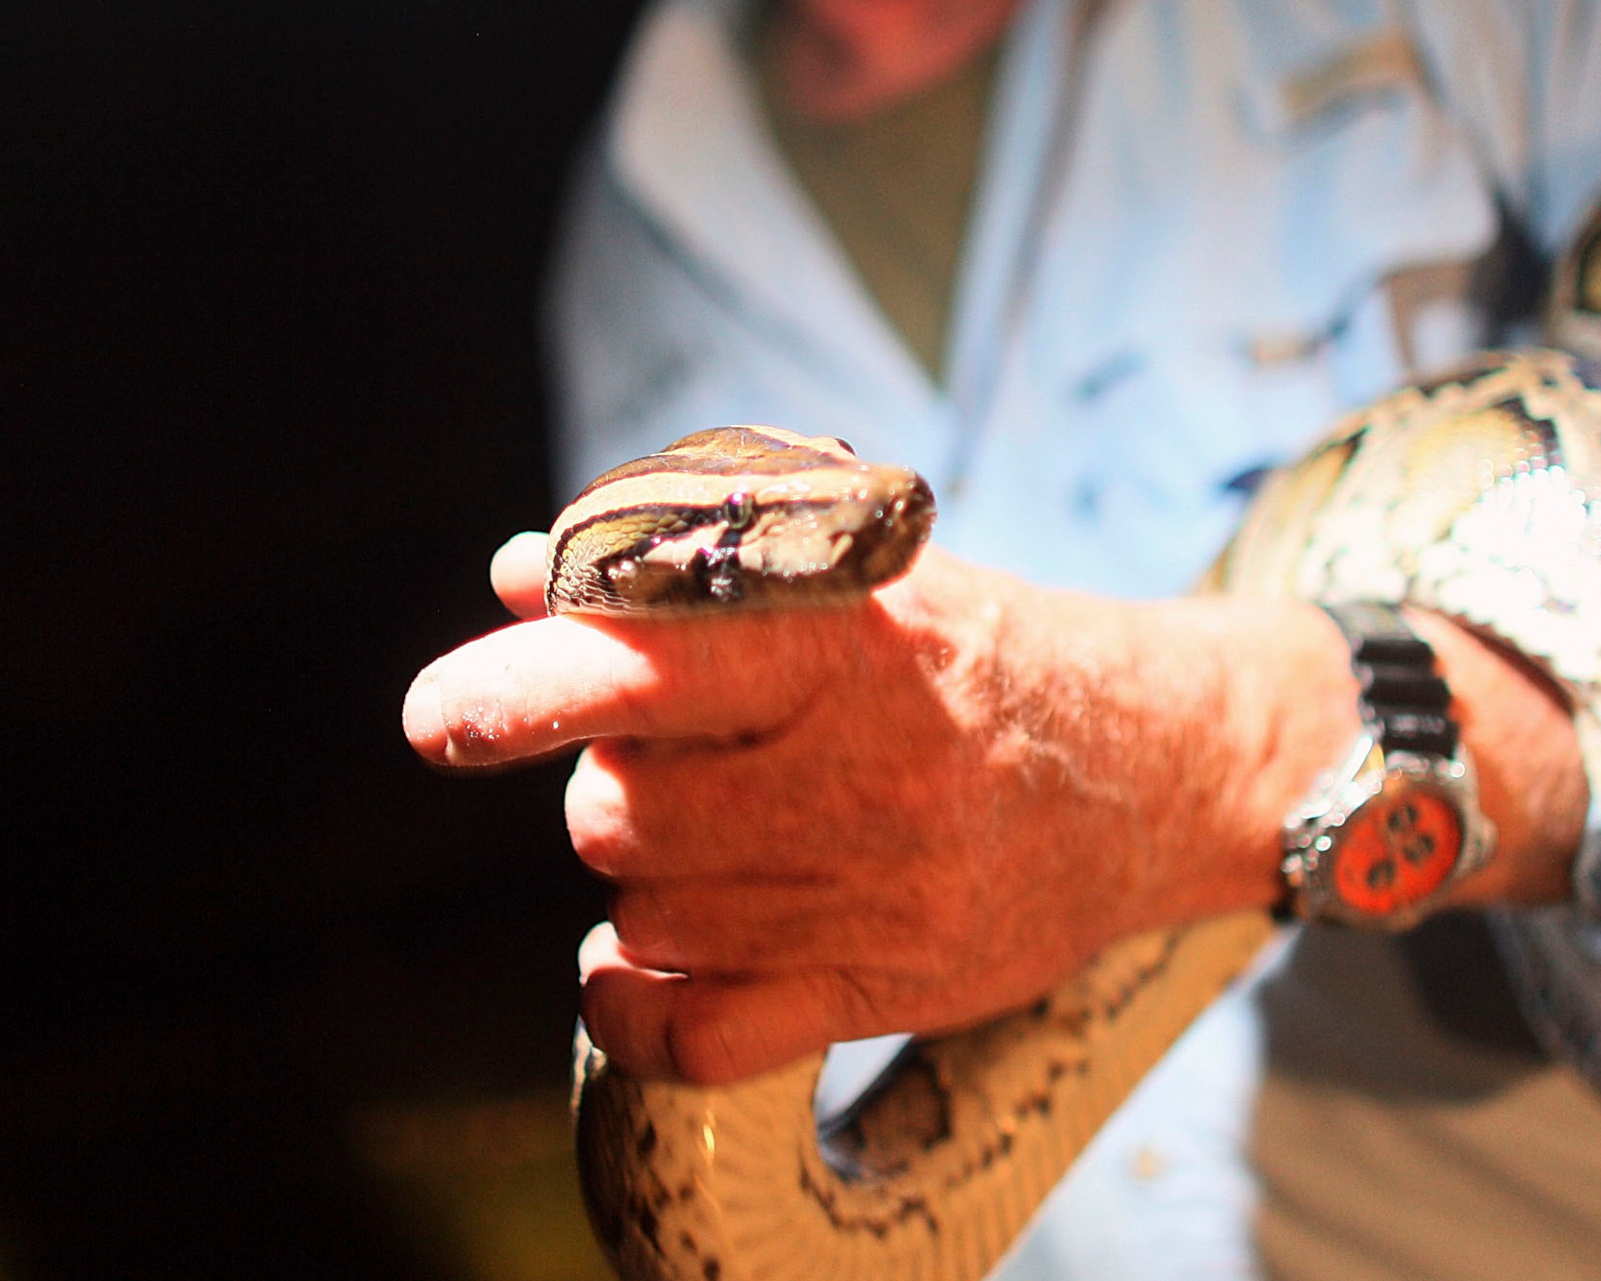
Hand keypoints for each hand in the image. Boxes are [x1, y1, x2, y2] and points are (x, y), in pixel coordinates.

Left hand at [403, 539, 1338, 1083]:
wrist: (1160, 769)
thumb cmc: (981, 656)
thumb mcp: (860, 572)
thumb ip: (684, 565)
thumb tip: (516, 580)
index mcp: (852, 647)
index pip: (653, 667)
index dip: (529, 688)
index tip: (440, 719)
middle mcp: (865, 776)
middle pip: (621, 811)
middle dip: (613, 781)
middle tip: (685, 757)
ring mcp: (878, 897)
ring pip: (647, 913)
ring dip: (644, 873)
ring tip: (723, 830)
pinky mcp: (887, 989)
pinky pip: (698, 1035)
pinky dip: (634, 1002)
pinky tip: (637, 960)